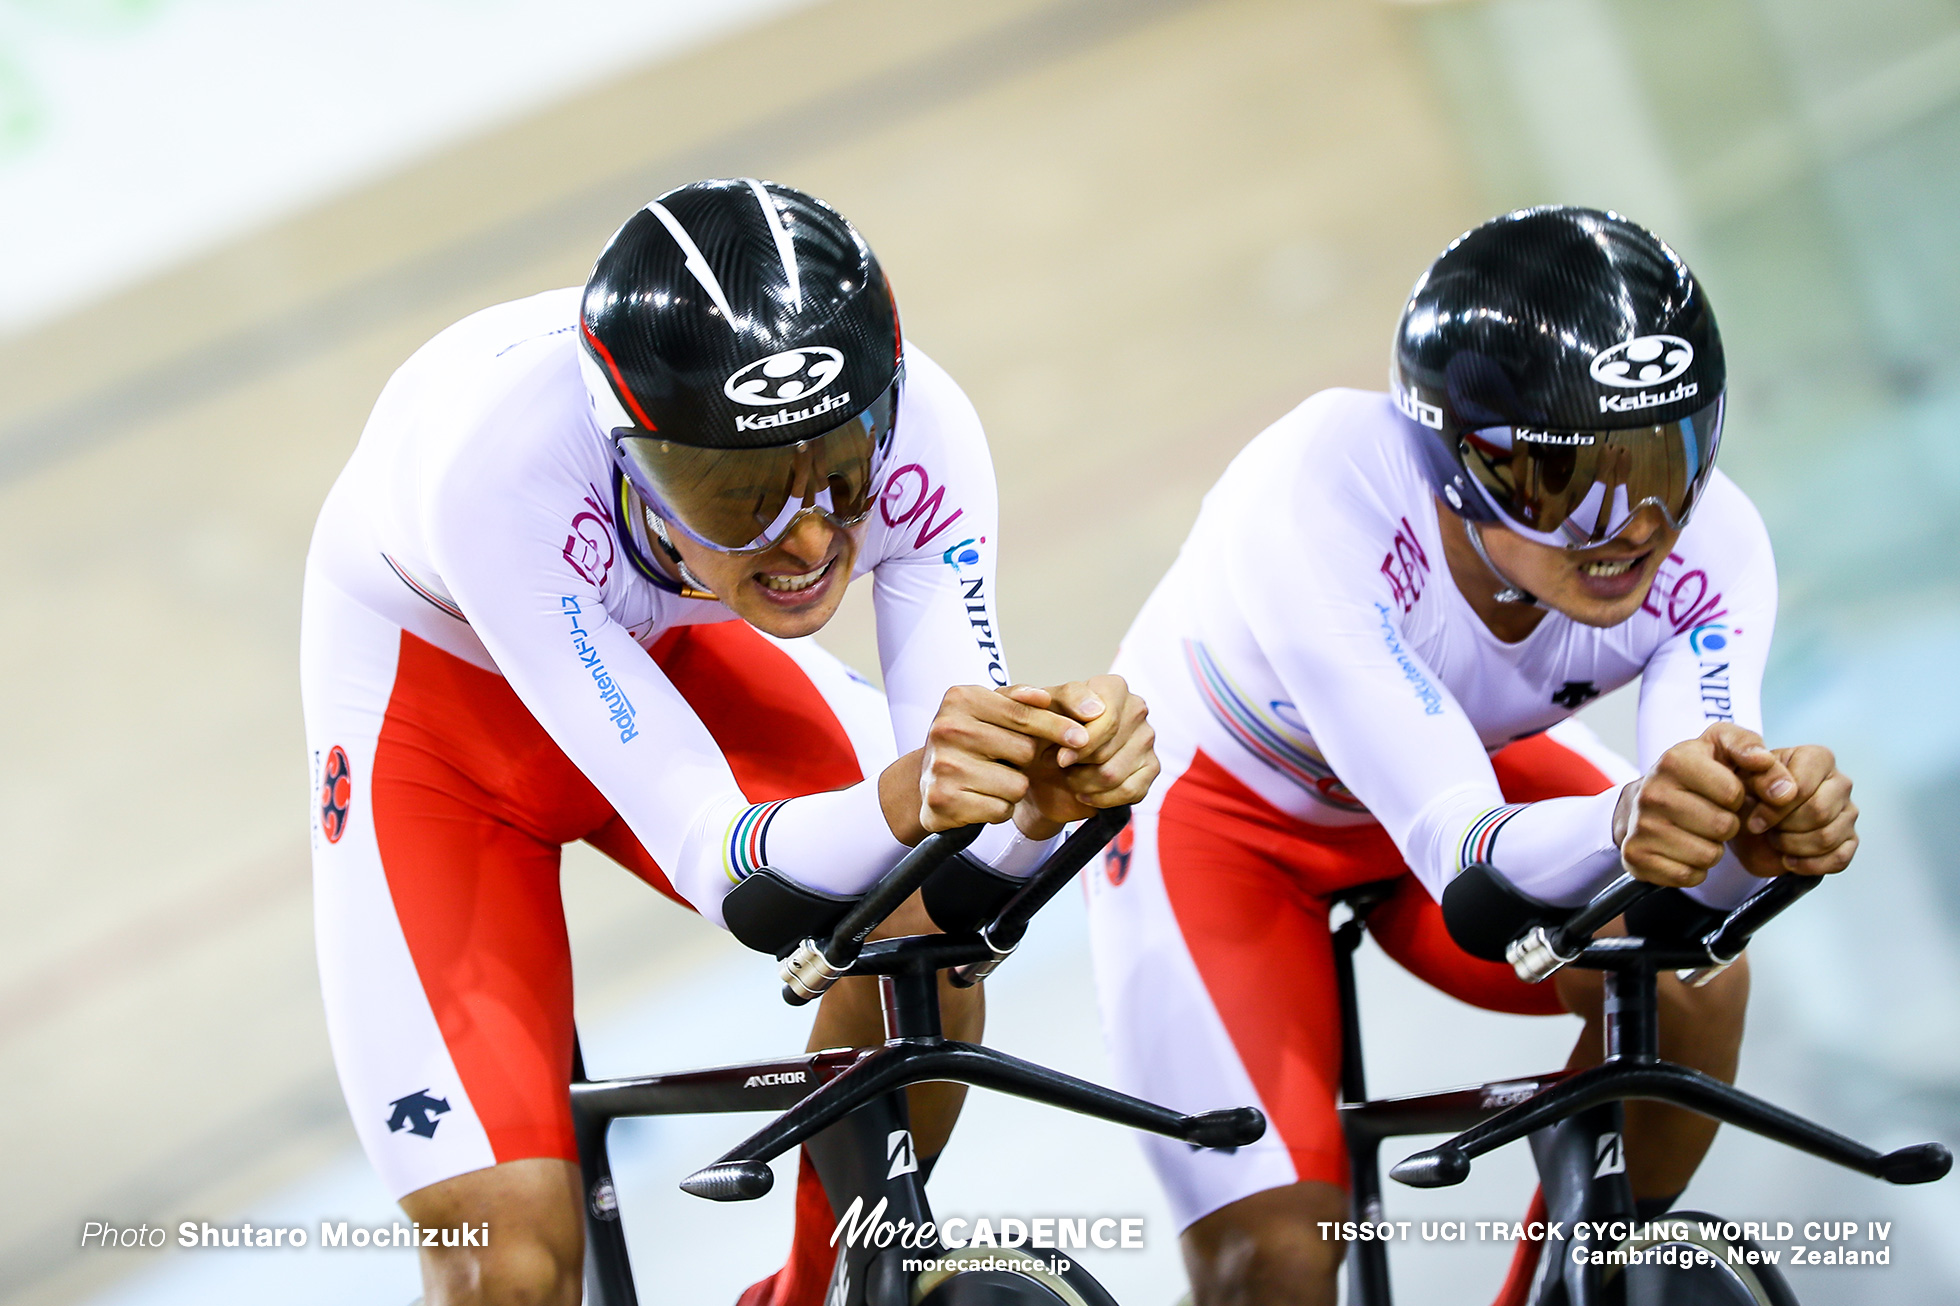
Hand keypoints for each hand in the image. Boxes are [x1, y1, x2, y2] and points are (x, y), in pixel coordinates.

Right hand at [907, 684, 1092, 833]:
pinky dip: (998, 809)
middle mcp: (946, 728)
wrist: (924, 781)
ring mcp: (942, 766)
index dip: (1057, 726)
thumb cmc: (968, 741)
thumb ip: (1019, 700)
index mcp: (960, 698)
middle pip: (1024, 751)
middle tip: (1002, 761)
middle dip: (1024, 761)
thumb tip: (1044, 696)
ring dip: (1012, 788)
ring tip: (989, 780)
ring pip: (1016, 785)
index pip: (1023, 714)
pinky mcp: (943, 801)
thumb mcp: (989, 710)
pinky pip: (1000, 810)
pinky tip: (979, 798)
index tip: (1082, 737)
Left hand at [1000, 676, 1159, 833]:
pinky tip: (1084, 793)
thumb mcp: (1030, 714)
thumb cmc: (1041, 735)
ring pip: (1112, 773)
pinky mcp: (1151, 768)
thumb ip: (1031, 699)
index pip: (1103, 717)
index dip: (1078, 743)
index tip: (1059, 757)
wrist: (1044, 770)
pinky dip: (1100, 798)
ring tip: (1070, 776)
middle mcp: (1136, 708)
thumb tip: (1054, 702)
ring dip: (1082, 783)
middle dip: (1076, 765)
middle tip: (1059, 765)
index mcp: (1112, 687)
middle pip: (1106, 748)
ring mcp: (1146, 739)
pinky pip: (1129, 792)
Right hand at [1614, 723, 1797, 887]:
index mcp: (1674, 761)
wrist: (1643, 798)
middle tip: (1710, 815)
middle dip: (1727, 825)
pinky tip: (1684, 850)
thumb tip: (1780, 787)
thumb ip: (1752, 750)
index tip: (1723, 791)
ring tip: (1697, 831)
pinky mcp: (1636, 857)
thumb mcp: (1721, 745)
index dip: (1737, 797)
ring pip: (1708, 855)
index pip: (1732, 793)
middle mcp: (1651, 793)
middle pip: (1722, 827)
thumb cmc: (1693, 772)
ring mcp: (1640, 827)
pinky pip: (1688, 876)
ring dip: (1712, 848)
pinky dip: (1693, 869)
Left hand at [1730, 745, 1857, 876]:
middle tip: (1767, 830)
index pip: (1803, 788)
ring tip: (1776, 840)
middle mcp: (1840, 782)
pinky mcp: (1850, 840)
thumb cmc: (1750, 794)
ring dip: (1793, 846)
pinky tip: (1789, 860)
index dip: (1775, 810)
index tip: (1755, 821)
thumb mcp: (1744, 778)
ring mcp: (1848, 812)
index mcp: (1817, 758)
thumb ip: (1761, 776)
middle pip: (1819, 812)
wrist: (1750, 821)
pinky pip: (1839, 858)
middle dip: (1785, 827)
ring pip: (1828, 837)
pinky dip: (1810, 865)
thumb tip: (1784, 791)